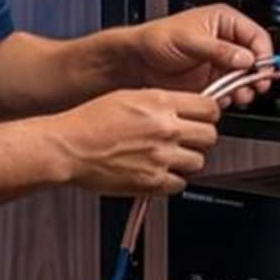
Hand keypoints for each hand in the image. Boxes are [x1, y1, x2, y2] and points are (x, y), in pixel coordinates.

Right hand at [55, 88, 220, 195]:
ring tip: (166, 154)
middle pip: (210, 135)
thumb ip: (160, 101)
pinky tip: (156, 169)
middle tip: (185, 137)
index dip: (207, 113)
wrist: (69, 148)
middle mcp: (165, 129)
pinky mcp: (153, 182)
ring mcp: (161, 157)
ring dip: (186, 159)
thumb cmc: (88, 122)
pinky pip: (180, 183)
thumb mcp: (126, 96)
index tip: (201, 117)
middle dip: (199, 137)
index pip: (209, 108)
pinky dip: (171, 179)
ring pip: (198, 161)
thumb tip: (182, 108)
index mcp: (159, 103)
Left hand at [133, 4, 273, 105]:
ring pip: (246, 77)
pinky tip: (222, 97)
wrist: (138, 60)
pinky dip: (230, 96)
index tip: (261, 70)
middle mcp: (226, 41)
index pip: (256, 36)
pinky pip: (231, 90)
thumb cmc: (157, 39)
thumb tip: (245, 58)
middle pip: (256, 59)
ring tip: (237, 95)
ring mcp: (220, 62)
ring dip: (244, 88)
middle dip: (256, 75)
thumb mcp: (189, 40)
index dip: (263, 54)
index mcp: (223, 21)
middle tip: (252, 87)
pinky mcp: (213, 79)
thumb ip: (218, 50)